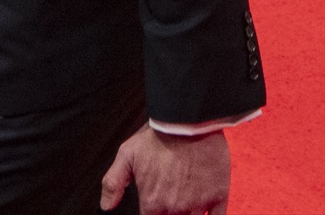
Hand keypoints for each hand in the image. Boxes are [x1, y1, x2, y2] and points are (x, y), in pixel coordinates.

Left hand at [100, 125, 229, 214]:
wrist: (187, 119)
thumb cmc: (157, 136)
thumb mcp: (127, 154)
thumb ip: (113, 183)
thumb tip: (106, 206)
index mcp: (152, 203)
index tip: (155, 209)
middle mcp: (175, 208)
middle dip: (169, 214)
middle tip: (171, 198)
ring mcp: (198, 203)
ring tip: (185, 200)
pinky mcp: (218, 195)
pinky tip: (205, 211)